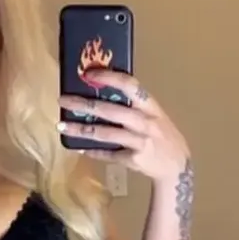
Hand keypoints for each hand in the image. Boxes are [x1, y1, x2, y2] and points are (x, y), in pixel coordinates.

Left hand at [58, 70, 190, 184]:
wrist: (177, 165)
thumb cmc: (161, 135)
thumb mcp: (153, 115)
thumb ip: (132, 105)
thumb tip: (99, 92)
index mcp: (150, 106)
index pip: (129, 85)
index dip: (108, 77)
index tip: (87, 74)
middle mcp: (145, 122)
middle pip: (110, 110)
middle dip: (84, 104)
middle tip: (63, 100)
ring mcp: (140, 142)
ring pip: (105, 134)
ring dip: (81, 130)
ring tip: (61, 127)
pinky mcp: (134, 159)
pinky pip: (109, 154)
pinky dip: (93, 151)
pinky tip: (79, 148)